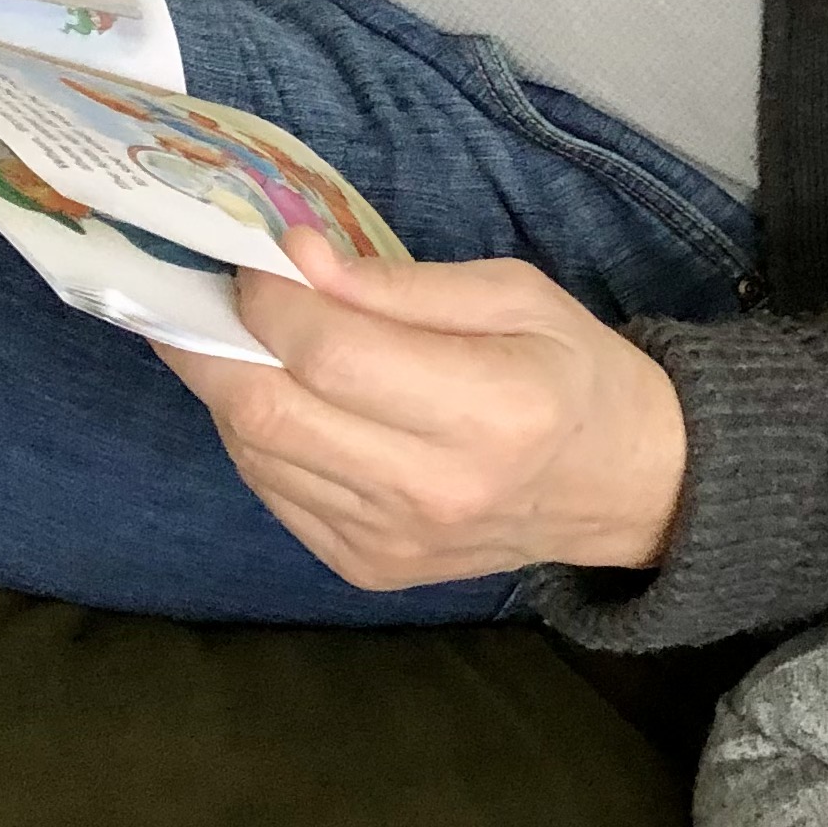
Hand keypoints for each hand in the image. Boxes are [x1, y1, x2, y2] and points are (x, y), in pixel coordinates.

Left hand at [153, 231, 689, 591]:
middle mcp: (432, 489)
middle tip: (207, 294)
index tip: (260, 258)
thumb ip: (400, 284)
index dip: (272, 300)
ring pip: (256, 456)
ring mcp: (390, 541)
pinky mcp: (363, 568)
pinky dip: (259, 436)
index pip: (334, 354)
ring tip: (241, 337)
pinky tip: (282, 397)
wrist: (620, 486)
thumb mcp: (514, 293)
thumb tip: (298, 260)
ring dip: (229, 388)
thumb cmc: (573, 369)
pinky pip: (273, 493)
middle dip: (215, 345)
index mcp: (491, 408)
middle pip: (271, 415)